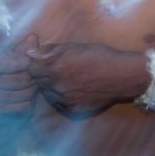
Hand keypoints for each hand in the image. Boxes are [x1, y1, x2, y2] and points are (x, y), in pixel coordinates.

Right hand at [0, 36, 37, 114]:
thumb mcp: (8, 54)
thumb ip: (22, 47)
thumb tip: (33, 38)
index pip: (21, 62)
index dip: (30, 62)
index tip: (30, 63)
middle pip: (24, 79)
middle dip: (33, 77)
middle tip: (32, 76)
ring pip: (25, 94)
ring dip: (33, 90)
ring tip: (30, 85)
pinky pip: (23, 107)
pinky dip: (29, 102)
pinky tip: (26, 97)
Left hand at [26, 37, 142, 116]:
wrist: (124, 76)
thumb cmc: (102, 56)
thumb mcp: (76, 47)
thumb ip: (50, 50)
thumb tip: (30, 52)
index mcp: (55, 65)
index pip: (30, 66)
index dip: (35, 63)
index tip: (43, 61)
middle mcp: (56, 84)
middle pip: (36, 80)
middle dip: (42, 74)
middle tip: (57, 69)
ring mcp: (64, 98)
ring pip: (47, 93)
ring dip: (51, 86)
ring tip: (67, 79)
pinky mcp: (72, 108)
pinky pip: (59, 103)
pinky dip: (62, 96)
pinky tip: (74, 90)